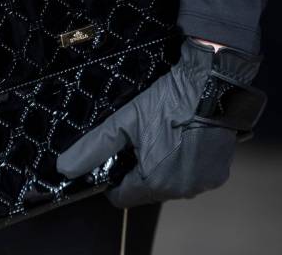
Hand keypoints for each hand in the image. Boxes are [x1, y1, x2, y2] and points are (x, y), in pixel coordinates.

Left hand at [56, 38, 265, 207]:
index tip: (112, 160)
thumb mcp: (125, 121)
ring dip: (160, 168)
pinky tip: (179, 140)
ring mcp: (203, 182)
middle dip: (136, 171)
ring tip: (158, 137)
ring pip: (169, 183)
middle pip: (146, 190)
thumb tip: (65, 168)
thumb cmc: (168, 103)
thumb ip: (93, 147)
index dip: (112, 180)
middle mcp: (181, 190)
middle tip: (136, 142)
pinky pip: (191, 176)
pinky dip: (182, 164)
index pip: (122, 197)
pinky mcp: (218, 173)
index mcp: (155, 181)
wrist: (210, 85)